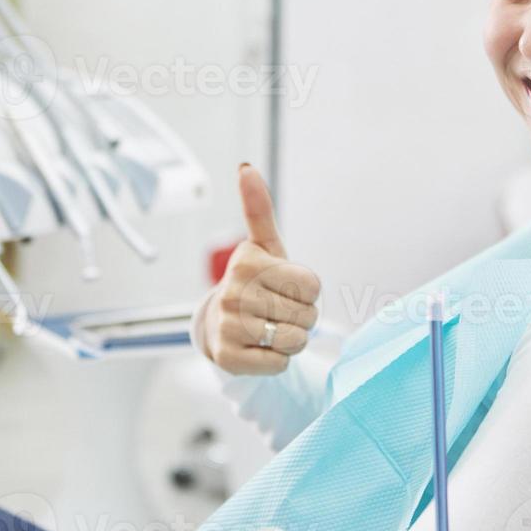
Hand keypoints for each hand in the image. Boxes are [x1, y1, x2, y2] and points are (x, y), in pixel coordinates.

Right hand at [195, 163, 320, 374]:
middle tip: (277, 312)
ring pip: (296, 340)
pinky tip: (259, 348)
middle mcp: (233, 292)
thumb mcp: (264, 247)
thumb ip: (259, 209)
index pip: (313, 286)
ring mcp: (228, 326)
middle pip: (307, 314)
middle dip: (301, 317)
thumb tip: (245, 167)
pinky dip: (278, 360)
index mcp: (247, 262)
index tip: (284, 288)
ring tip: (269, 330)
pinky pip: (279, 364)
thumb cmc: (253, 283)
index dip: (308, 292)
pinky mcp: (228, 358)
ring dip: (291, 340)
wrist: (218, 327)